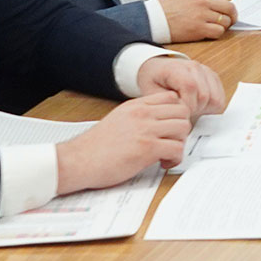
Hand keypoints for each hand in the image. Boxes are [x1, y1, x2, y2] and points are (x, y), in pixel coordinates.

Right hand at [53, 92, 191, 194]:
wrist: (77, 161)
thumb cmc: (94, 147)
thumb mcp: (118, 119)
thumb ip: (138, 117)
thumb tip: (157, 122)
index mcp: (135, 105)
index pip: (172, 97)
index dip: (177, 113)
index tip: (171, 127)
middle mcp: (142, 114)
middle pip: (183, 111)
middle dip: (181, 128)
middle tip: (171, 142)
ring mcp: (145, 129)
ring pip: (184, 128)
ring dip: (180, 143)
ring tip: (167, 154)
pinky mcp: (147, 148)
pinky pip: (177, 148)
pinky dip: (175, 158)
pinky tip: (163, 163)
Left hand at [135, 55, 225, 116]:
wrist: (157, 70)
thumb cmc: (154, 81)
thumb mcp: (151, 93)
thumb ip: (166, 104)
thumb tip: (182, 115)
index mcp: (176, 68)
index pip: (190, 87)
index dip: (187, 105)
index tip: (179, 113)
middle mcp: (194, 67)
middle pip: (205, 95)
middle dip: (194, 110)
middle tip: (183, 112)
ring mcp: (206, 71)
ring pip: (215, 98)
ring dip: (204, 109)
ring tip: (190, 108)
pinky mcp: (214, 78)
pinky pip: (221, 98)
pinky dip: (211, 106)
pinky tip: (198, 106)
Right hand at [156, 0, 237, 42]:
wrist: (152, 19)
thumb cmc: (164, 8)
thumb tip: (213, 4)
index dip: (225, 6)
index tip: (225, 12)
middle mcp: (203, 1)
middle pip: (229, 7)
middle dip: (232, 15)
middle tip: (230, 21)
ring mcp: (202, 15)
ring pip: (226, 21)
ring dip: (224, 26)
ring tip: (217, 28)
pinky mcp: (199, 29)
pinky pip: (218, 31)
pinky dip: (217, 34)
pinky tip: (210, 34)